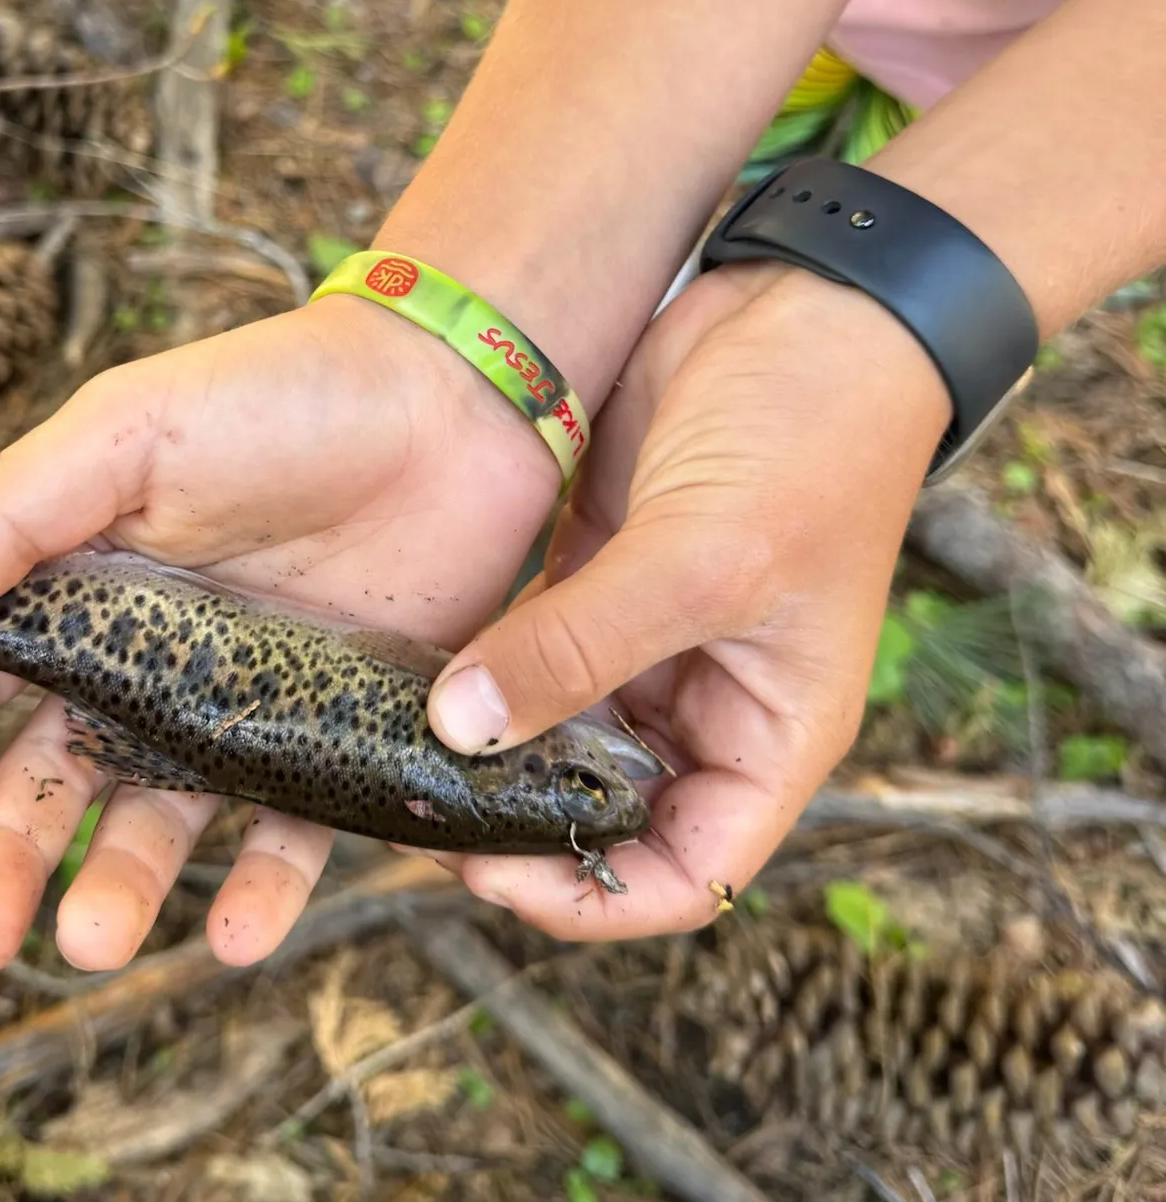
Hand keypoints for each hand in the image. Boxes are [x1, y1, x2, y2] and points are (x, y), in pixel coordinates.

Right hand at [0, 294, 561, 972]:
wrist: (453, 402)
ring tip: (94, 946)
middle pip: (53, 781)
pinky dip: (264, 890)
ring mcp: (238, 709)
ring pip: (158, 822)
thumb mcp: (127, 433)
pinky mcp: (332, 735)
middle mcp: (146, 663)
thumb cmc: (279, 396)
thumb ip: (8, 516)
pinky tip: (237, 938)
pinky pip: (290, 830)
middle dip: (5, 860)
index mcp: (77, 589)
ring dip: (119, 891)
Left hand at [424, 262, 953, 936]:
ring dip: (485, 753)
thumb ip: (582, 650)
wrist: (806, 303)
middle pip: (602, 817)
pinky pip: (526, 657)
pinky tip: (404, 680)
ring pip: (553, 739)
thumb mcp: (703, 558)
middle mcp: (704, 708)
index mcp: (766, 738)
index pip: (683, 875)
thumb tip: (461, 732)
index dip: (592, 898)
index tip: (491, 874)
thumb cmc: (810, 437)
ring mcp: (645, 646)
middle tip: (413, 813)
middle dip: (516, 828)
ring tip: (390, 756)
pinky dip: (475, 676)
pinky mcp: (593, 583)